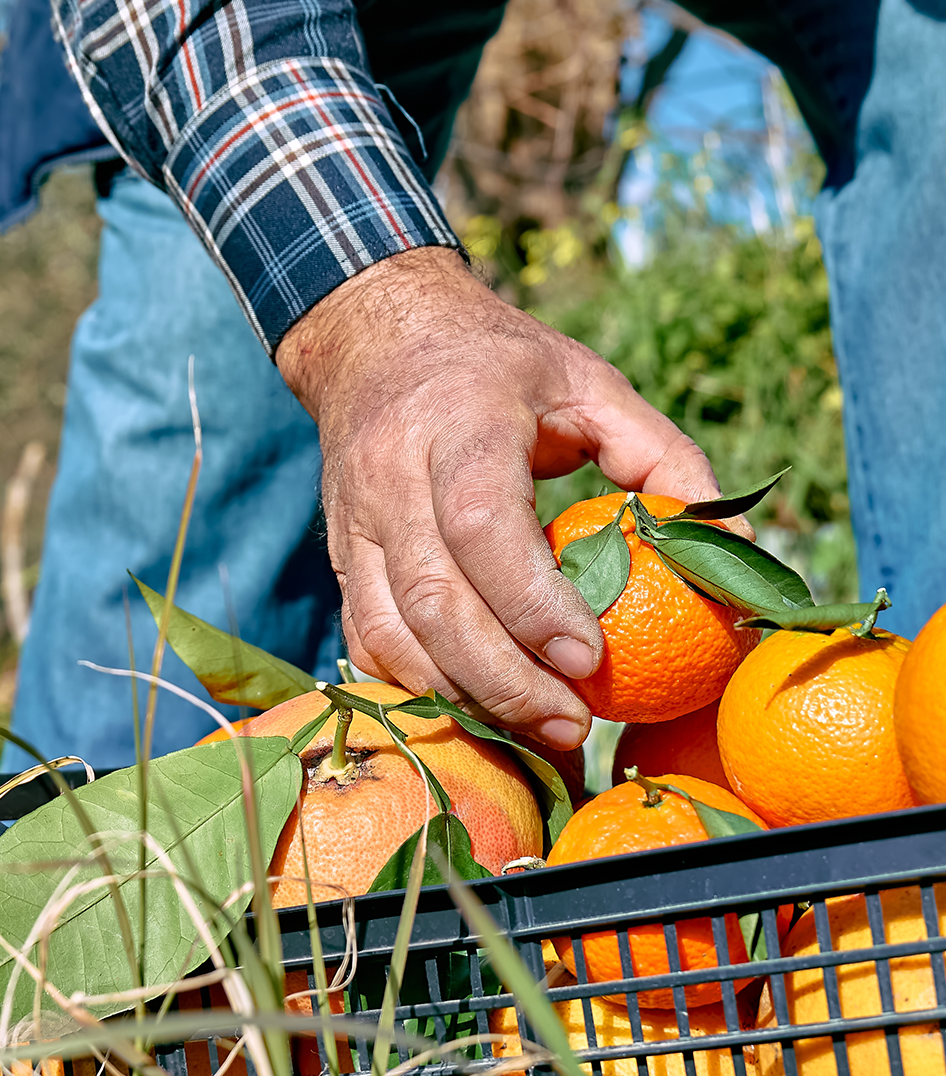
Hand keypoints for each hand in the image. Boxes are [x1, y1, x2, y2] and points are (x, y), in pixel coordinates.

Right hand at [277, 247, 721, 747]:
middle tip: (573, 726)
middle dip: (503, 677)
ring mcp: (355, 522)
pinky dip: (418, 689)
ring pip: (390, 632)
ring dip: (462, 696)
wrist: (376, 340)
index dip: (530, 601)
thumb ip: (664, 455)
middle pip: (433, 596)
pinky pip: (367, 642)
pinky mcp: (340, 559)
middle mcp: (392, 474)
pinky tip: (477, 714)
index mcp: (461, 421)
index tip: (587, 657)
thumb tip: (735, 543)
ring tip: (537, 735)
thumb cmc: (501, 367)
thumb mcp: (590, 384)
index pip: (481, 524)